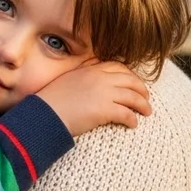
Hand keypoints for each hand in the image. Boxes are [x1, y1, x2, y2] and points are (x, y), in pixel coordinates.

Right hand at [36, 61, 151, 135]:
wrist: (44, 114)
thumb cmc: (50, 101)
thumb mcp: (67, 81)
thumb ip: (81, 79)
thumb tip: (89, 86)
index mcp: (90, 69)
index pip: (117, 67)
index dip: (130, 75)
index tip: (134, 83)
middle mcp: (100, 78)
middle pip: (130, 80)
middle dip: (141, 89)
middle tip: (146, 97)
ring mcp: (104, 93)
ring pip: (133, 97)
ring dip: (142, 105)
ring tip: (147, 112)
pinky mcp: (105, 109)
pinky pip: (126, 113)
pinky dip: (132, 119)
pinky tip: (133, 124)